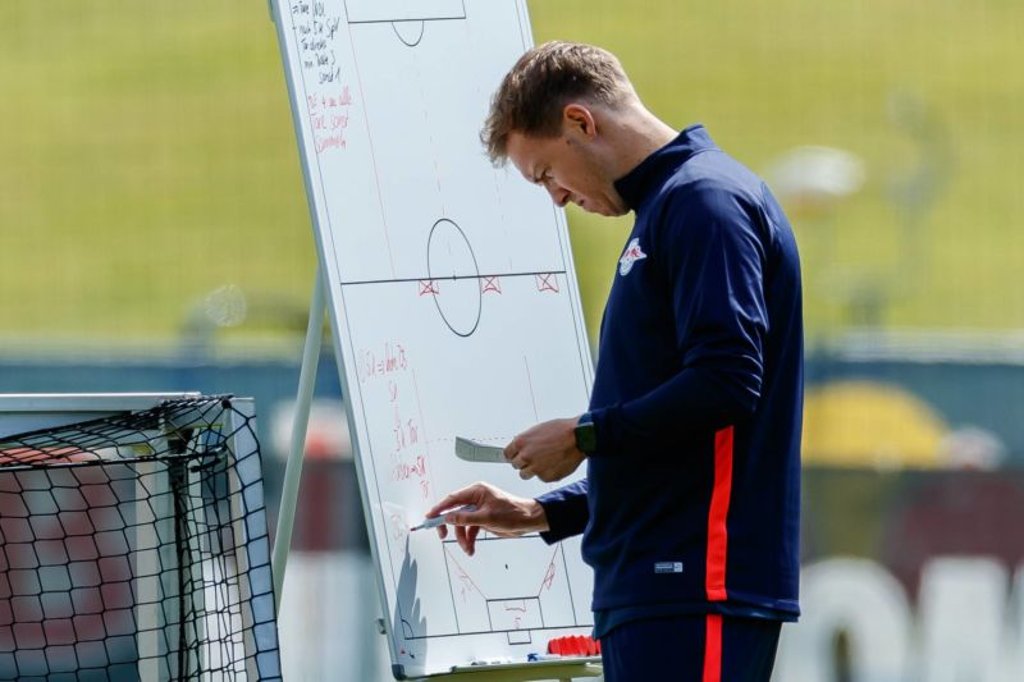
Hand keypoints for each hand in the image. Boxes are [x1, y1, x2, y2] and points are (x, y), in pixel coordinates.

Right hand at [425, 482, 547, 555]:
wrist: (529, 520)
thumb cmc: (513, 513)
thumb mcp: (487, 517)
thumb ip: (465, 518)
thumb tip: (448, 517)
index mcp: (477, 492)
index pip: (452, 499)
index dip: (439, 508)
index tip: (430, 517)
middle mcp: (476, 498)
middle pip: (455, 512)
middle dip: (451, 526)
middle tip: (444, 536)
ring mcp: (479, 509)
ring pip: (462, 524)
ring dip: (463, 537)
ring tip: (468, 548)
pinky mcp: (484, 519)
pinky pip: (471, 529)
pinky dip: (470, 539)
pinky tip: (471, 547)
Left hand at [504, 417, 585, 482]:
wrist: (578, 437)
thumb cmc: (560, 430)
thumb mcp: (537, 430)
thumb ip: (526, 441)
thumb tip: (519, 448)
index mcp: (521, 442)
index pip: (507, 454)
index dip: (513, 454)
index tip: (516, 456)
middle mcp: (526, 456)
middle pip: (515, 465)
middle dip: (523, 462)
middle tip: (534, 457)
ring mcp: (536, 468)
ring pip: (525, 474)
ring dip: (532, 470)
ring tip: (544, 461)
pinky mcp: (546, 477)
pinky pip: (541, 478)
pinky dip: (546, 473)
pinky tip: (554, 463)